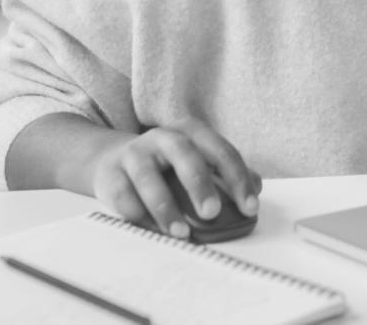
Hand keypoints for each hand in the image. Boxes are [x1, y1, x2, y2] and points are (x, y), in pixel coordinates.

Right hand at [87, 118, 261, 238]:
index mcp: (192, 133)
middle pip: (185, 155)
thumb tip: (256, 186)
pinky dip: (136, 213)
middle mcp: (163, 138)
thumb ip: (226, 173)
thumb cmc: (167, 166)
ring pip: (148, 177)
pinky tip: (150, 229)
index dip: (238, 179)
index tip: (250, 207)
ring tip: (181, 232)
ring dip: (165, 206)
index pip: (220, 151)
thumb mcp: (198, 161)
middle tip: (213, 212)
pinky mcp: (110, 174)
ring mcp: (134, 154)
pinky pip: (122, 194)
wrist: (113, 160)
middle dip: (200, 184)